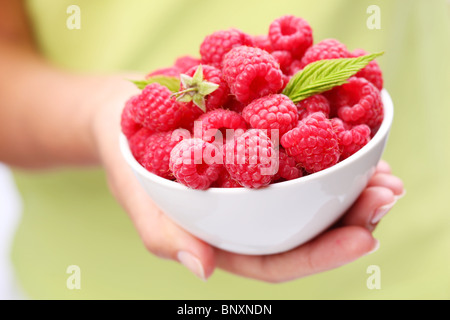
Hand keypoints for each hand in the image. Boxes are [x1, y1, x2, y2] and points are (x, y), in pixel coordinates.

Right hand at [91, 77, 403, 281]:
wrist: (126, 113)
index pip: (278, 260)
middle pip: (305, 230)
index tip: (363, 238)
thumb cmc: (130, 160)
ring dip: (351, 187)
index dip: (321, 254)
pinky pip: (301, 156)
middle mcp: (248, 216)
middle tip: (387, 194)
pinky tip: (357, 142)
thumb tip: (203, 270)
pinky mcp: (259, 151)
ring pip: (310, 196)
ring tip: (386, 174)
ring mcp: (256, 185)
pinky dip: (332, 152)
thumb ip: (165, 236)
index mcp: (225, 238)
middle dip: (352, 218)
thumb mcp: (139, 197)